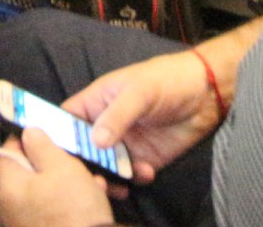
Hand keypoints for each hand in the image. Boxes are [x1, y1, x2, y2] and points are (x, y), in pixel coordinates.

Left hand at [0, 128, 113, 226]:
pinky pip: (53, 209)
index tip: (49, 130)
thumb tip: (27, 132)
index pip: (9, 150)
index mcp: (8, 187)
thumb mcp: (61, 167)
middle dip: (56, 162)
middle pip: (29, 171)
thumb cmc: (72, 206)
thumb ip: (41, 146)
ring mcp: (24, 223)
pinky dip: (70, 202)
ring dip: (69, 182)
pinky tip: (94, 199)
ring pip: (46, 191)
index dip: (28, 136)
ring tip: (96, 181)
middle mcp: (9, 207)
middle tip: (79, 157)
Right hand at [61, 50, 220, 183]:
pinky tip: (146, 172)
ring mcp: (123, 144)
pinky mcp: (142, 159)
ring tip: (117, 184)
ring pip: (103, 168)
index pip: (65, 122)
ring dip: (108, 178)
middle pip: (81, 151)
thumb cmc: (167, 79)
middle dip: (83, 167)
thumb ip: (116, 115)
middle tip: (91, 178)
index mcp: (95, 103)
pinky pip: (129, 176)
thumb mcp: (139, 91)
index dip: (57, 138)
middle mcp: (105, 125)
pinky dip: (133, 179)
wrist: (206, 93)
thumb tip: (95, 142)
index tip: (57, 156)